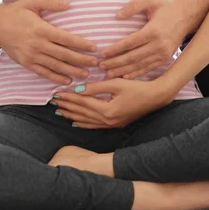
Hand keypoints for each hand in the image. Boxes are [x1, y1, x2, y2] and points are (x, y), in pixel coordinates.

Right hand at [0, 0, 98, 84]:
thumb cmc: (16, 11)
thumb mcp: (32, 1)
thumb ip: (51, 2)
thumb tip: (69, 4)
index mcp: (41, 29)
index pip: (66, 39)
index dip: (81, 44)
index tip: (94, 48)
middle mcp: (37, 44)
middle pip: (64, 55)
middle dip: (81, 60)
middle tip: (95, 63)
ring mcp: (31, 56)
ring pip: (56, 66)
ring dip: (72, 71)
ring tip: (86, 75)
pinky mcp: (26, 63)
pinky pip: (43, 73)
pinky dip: (56, 78)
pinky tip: (67, 81)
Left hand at [52, 79, 171, 128]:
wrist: (156, 98)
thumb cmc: (138, 87)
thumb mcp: (116, 83)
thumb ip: (96, 87)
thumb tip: (78, 89)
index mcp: (108, 110)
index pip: (83, 102)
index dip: (69, 97)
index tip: (57, 93)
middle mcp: (108, 120)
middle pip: (82, 113)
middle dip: (67, 107)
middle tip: (52, 102)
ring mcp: (112, 124)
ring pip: (87, 121)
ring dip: (72, 116)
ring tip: (59, 112)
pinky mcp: (116, 125)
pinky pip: (95, 126)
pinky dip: (83, 124)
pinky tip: (75, 122)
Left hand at [99, 0, 203, 78]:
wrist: (188, 16)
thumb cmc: (166, 7)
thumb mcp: (150, 0)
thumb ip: (133, 6)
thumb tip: (117, 15)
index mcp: (153, 31)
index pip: (130, 43)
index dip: (115, 49)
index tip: (103, 54)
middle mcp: (158, 45)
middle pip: (132, 57)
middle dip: (115, 63)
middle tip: (101, 66)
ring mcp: (163, 54)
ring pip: (139, 65)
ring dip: (123, 70)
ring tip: (109, 74)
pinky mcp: (165, 58)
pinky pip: (148, 68)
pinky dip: (136, 73)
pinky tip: (125, 76)